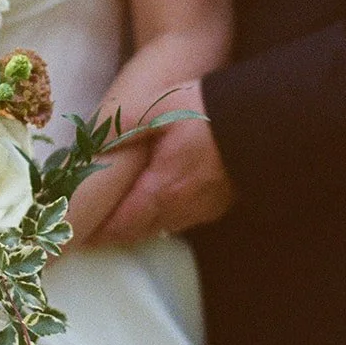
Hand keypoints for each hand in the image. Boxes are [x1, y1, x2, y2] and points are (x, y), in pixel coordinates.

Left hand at [89, 80, 234, 245]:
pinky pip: (184, 218)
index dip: (98, 233)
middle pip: (139, 230)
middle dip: (114, 233)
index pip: (121, 224)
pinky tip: (157, 206)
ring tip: (117, 222)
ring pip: (162, 226)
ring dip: (138, 227)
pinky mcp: (222, 202)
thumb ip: (121, 126)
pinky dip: (163, 217)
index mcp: (162, 189)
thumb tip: (88, 143)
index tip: (76, 237)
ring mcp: (205, 207)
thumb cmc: (209, 111)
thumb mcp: (158, 107)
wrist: (269, 119)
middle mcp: (182, 207)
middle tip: (89, 232)